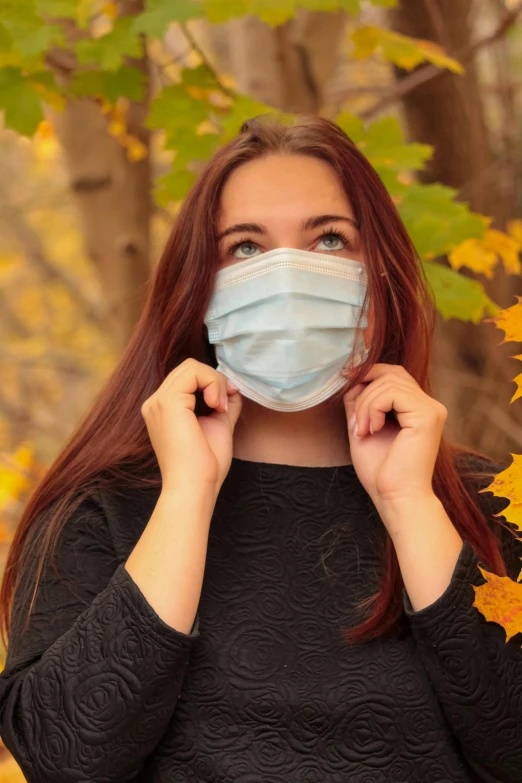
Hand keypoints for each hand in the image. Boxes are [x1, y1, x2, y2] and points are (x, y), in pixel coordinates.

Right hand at [141, 358, 241, 496]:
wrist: (195, 486)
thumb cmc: (205, 464)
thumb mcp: (217, 424)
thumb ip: (223, 403)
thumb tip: (233, 387)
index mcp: (163, 409)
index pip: (187, 378)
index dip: (211, 384)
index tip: (225, 405)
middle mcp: (155, 403)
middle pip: (189, 368)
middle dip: (215, 381)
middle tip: (223, 407)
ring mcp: (159, 401)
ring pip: (192, 367)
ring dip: (215, 382)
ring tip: (219, 408)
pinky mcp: (169, 402)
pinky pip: (195, 373)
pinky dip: (213, 384)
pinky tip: (216, 407)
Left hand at [343, 364, 446, 512]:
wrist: (395, 497)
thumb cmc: (380, 470)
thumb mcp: (362, 427)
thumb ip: (359, 402)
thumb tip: (351, 377)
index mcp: (418, 408)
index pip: (394, 374)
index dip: (369, 373)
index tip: (345, 379)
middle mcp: (430, 405)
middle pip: (391, 374)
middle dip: (364, 391)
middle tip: (355, 421)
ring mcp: (431, 409)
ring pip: (388, 382)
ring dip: (365, 404)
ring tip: (362, 430)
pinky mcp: (427, 415)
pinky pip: (391, 393)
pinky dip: (373, 408)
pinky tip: (372, 429)